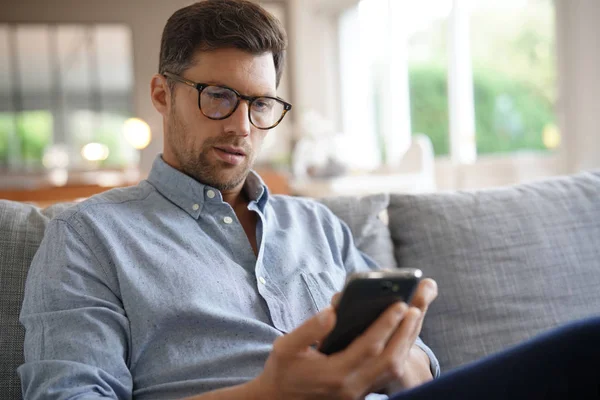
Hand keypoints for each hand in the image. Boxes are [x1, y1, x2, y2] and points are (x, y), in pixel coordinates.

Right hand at [254, 278, 436, 399]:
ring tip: (412, 318)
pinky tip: (400, 336)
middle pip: (388, 360)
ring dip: (404, 343)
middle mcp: (350, 387)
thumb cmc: (282, 372)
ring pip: (390, 369)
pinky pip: (385, 374)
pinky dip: (397, 354)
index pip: (368, 347)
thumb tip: (333, 311)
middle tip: (415, 308)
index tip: (399, 305)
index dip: (386, 325)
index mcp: (334, 374)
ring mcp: (357, 394)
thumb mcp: (285, 347)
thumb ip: (309, 330)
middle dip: (404, 333)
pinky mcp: (359, 395)